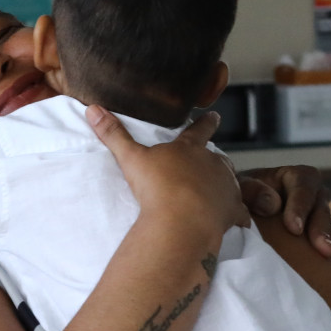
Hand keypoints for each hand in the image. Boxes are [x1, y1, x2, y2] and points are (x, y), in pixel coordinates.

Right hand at [87, 108, 246, 239]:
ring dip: (225, 184)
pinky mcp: (231, 210)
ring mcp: (225, 187)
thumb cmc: (157, 188)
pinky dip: (237, 215)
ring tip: (219, 190)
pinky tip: (236, 221)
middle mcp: (212, 164)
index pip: (199, 129)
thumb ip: (114, 135)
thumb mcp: (131, 159)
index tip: (214, 115)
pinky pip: (238, 212)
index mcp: (190, 149)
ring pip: (230, 181)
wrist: (181, 221)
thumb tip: (92, 109)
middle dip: (215, 159)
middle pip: (218, 157)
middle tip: (212, 162)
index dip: (206, 122)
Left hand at [241, 166, 330, 270]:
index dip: (300, 206)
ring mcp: (319, 216)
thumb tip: (271, 204)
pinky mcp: (322, 236)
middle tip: (322, 250)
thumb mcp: (240, 188)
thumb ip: (251, 191)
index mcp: (294, 177)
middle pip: (322, 209)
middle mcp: (312, 195)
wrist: (242, 213)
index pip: (303, 186)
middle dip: (322, 230)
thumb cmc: (241, 196)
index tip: (294, 228)